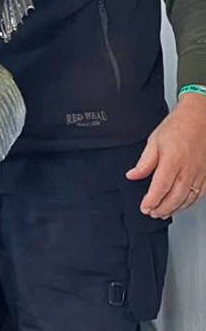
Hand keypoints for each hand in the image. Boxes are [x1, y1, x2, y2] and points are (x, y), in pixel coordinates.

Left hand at [126, 93, 205, 217]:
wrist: (199, 117)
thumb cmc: (177, 126)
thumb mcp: (154, 140)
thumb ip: (144, 162)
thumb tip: (132, 175)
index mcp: (172, 160)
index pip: (160, 187)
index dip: (151, 201)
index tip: (144, 207)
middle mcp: (187, 169)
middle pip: (174, 197)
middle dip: (161, 208)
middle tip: (151, 213)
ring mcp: (199, 173)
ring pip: (187, 199)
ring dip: (174, 209)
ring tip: (162, 212)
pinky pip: (199, 195)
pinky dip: (189, 203)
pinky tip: (181, 205)